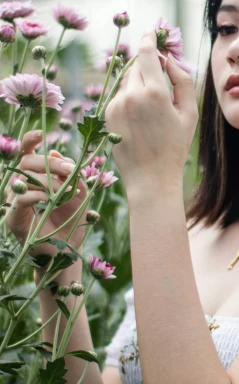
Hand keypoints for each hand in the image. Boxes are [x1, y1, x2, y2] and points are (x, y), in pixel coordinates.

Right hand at [4, 131, 88, 259]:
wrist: (69, 250)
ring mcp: (15, 201)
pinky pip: (20, 199)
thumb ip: (72, 174)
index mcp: (35, 177)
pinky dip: (36, 195)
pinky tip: (49, 198)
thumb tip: (56, 154)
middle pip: (26, 162)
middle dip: (49, 162)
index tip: (41, 133)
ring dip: (47, 178)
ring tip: (63, 188)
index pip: (27, 152)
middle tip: (69, 169)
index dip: (30, 140)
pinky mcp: (13, 218)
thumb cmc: (72, 221)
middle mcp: (21, 186)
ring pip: (23, 178)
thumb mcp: (80, 194)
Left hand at [104, 31, 198, 194]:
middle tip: (161, 66)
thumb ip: (181, 80)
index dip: (149, 38)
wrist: (150, 178)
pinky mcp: (107, 114)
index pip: (146, 53)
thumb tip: (168, 59)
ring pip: (127, 79)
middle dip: (148, 62)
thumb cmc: (175, 146)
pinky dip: (131, 95)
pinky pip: (120, 94)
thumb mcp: (189, 112)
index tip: (153, 31)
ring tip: (155, 102)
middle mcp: (130, 95)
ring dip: (140, 80)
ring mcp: (115, 104)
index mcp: (154, 92)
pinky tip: (143, 115)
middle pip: (137, 64)